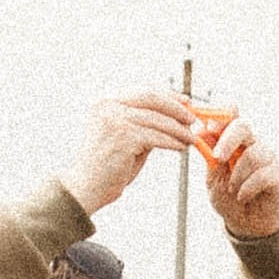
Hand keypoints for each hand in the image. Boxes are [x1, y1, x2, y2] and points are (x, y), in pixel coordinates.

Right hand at [66, 93, 201, 215]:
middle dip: (177, 108)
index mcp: (106, 101)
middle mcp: (108, 105)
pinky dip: (172, 142)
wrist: (86, 187)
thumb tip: (175, 118)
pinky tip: (181, 147)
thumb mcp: (125, 138)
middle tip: (193, 119)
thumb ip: (144, 125)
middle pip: (152, 98)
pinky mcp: (124, 136)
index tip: (186, 101)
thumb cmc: (106, 166)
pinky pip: (157, 137)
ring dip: (179, 129)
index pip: (143, 92)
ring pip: (158, 120)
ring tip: (191, 138)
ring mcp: (115, 119)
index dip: (168, 95)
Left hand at [201, 113, 278, 240]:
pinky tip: (241, 196)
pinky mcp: (277, 176)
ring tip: (231, 189)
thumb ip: (209, 153)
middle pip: (244, 127)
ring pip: (255, 154)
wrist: (245, 223)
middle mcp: (252, 144)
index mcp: (234, 141)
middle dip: (228, 140)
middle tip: (218, 158)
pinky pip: (264, 175)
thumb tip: (200, 130)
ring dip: (238, 174)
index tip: (208, 126)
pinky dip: (248, 187)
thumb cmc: (228, 196)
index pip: (230, 118)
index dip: (220, 117)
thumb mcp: (212, 175)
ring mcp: (267, 159)